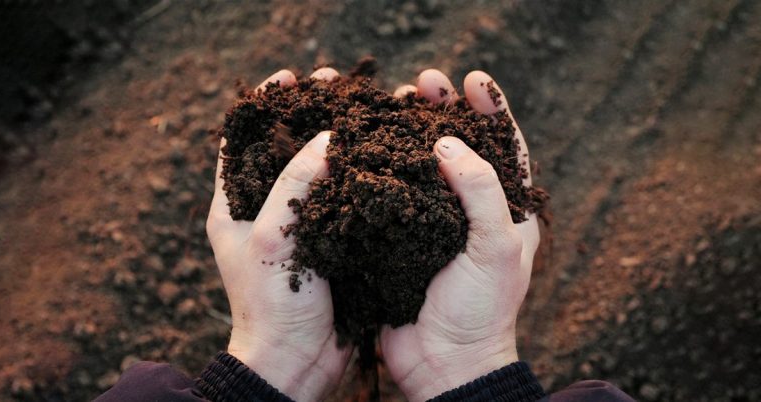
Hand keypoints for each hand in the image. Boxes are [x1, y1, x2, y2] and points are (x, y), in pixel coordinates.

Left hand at [206, 68, 351, 401]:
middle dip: (309, 113)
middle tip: (336, 84)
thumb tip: (326, 138)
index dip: (265, 105)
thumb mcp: (270, 236)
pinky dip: (357, 173)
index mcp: (234, 205)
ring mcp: (298, 225)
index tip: (290, 77)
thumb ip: (293, 183)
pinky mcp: (328, 241)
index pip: (243, 140)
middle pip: (285, 148)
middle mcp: (264, 210)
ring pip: (317, 170)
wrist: (297, 361)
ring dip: (338, 139)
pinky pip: (342, 197)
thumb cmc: (270, 304)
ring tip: (363, 110)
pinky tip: (381, 154)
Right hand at [381, 70, 539, 400]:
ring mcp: (433, 223)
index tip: (472, 80)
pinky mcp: (401, 237)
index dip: (491, 110)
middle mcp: (470, 211)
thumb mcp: (497, 249)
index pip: (505, 147)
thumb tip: (447, 145)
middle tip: (424, 82)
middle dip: (444, 111)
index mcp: (507, 211)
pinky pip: (392, 194)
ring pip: (422, 166)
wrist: (443, 363)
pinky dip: (380, 168)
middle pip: (459, 147)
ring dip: (408, 132)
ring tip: (393, 102)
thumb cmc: (482, 310)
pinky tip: (366, 146)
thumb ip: (480, 192)